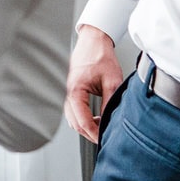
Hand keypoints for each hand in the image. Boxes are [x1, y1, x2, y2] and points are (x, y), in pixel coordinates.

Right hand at [65, 24, 124, 142]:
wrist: (93, 42)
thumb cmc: (100, 56)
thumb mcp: (112, 82)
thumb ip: (110, 103)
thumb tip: (111, 122)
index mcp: (75, 90)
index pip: (82, 120)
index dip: (94, 132)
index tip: (104, 139)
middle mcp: (67, 92)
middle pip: (74, 122)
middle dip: (89, 132)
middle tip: (105, 136)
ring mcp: (67, 91)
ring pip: (72, 118)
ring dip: (85, 126)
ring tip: (102, 126)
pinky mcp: (70, 90)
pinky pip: (73, 111)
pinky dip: (82, 118)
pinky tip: (95, 117)